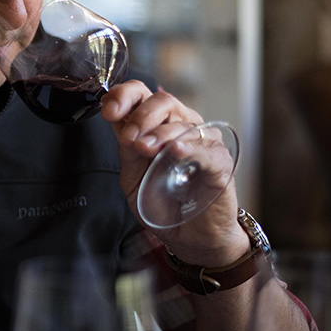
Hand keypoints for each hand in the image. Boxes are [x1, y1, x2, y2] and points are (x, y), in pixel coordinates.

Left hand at [100, 81, 248, 265]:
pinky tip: (176, 151)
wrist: (190, 236)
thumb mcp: (133, 177)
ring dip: (160, 132)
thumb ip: (127, 153)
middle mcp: (180, 126)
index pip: (140, 94)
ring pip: (183, 122)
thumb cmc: (162, 202)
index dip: (123, 96)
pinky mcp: (221, 163)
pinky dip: (190, 148)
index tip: (109, 112)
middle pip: (163, 101)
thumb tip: (121, 130)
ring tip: (144, 147)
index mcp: (155, 125)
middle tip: (129, 138)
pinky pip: (206, 149)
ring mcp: (202, 142)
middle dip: (141, 116)